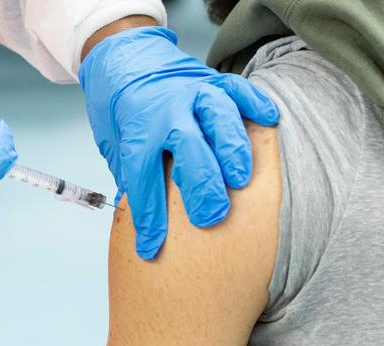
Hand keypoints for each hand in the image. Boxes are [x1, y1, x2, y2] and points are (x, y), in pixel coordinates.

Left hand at [79, 26, 278, 259]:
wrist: (122, 58)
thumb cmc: (120, 111)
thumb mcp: (115, 145)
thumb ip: (133, 174)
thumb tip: (148, 217)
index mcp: (137, 131)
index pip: (142, 179)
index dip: (148, 218)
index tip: (152, 248)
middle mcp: (166, 111)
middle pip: (188, 149)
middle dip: (201, 186)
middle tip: (211, 217)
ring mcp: (191, 93)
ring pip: (218, 118)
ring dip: (232, 149)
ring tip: (240, 178)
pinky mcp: (211, 80)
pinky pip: (238, 89)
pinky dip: (255, 103)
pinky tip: (268, 120)